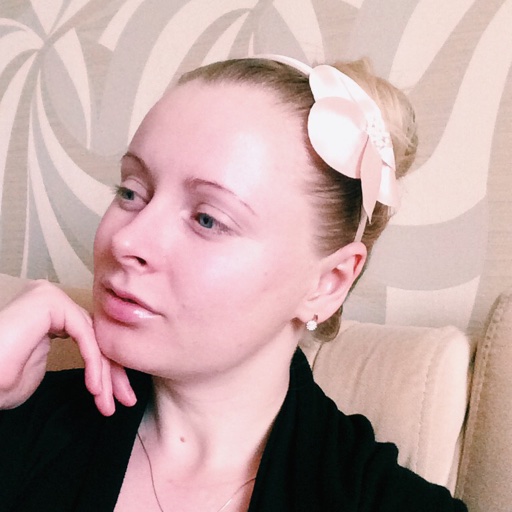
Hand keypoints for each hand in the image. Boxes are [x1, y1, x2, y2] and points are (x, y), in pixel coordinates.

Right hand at [0, 280, 135, 414]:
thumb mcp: (40, 371)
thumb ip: (73, 357)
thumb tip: (102, 361)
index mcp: (47, 315)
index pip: (90, 339)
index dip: (107, 369)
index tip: (118, 398)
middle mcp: (49, 301)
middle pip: (95, 336)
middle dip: (113, 372)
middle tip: (125, 400)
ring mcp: (48, 298)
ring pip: (93, 337)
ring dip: (105, 373)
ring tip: (108, 403)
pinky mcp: (48, 301)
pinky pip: (84, 334)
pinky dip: (93, 362)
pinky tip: (95, 387)